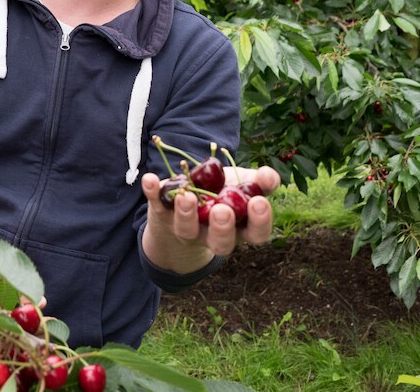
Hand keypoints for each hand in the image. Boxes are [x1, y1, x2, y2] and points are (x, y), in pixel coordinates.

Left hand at [141, 165, 279, 272]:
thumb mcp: (241, 185)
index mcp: (239, 228)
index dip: (259, 222)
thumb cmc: (222, 193)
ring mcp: (186, 228)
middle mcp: (213, 235)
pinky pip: (156, 206)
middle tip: (222, 210)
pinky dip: (152, 192)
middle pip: (220, 243)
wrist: (184, 201)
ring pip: (186, 231)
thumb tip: (269, 177)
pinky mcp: (162, 215)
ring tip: (186, 196)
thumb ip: (258, 181)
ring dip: (186, 214)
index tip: (258, 201)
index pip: (255, 234)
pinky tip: (150, 179)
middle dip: (222, 228)